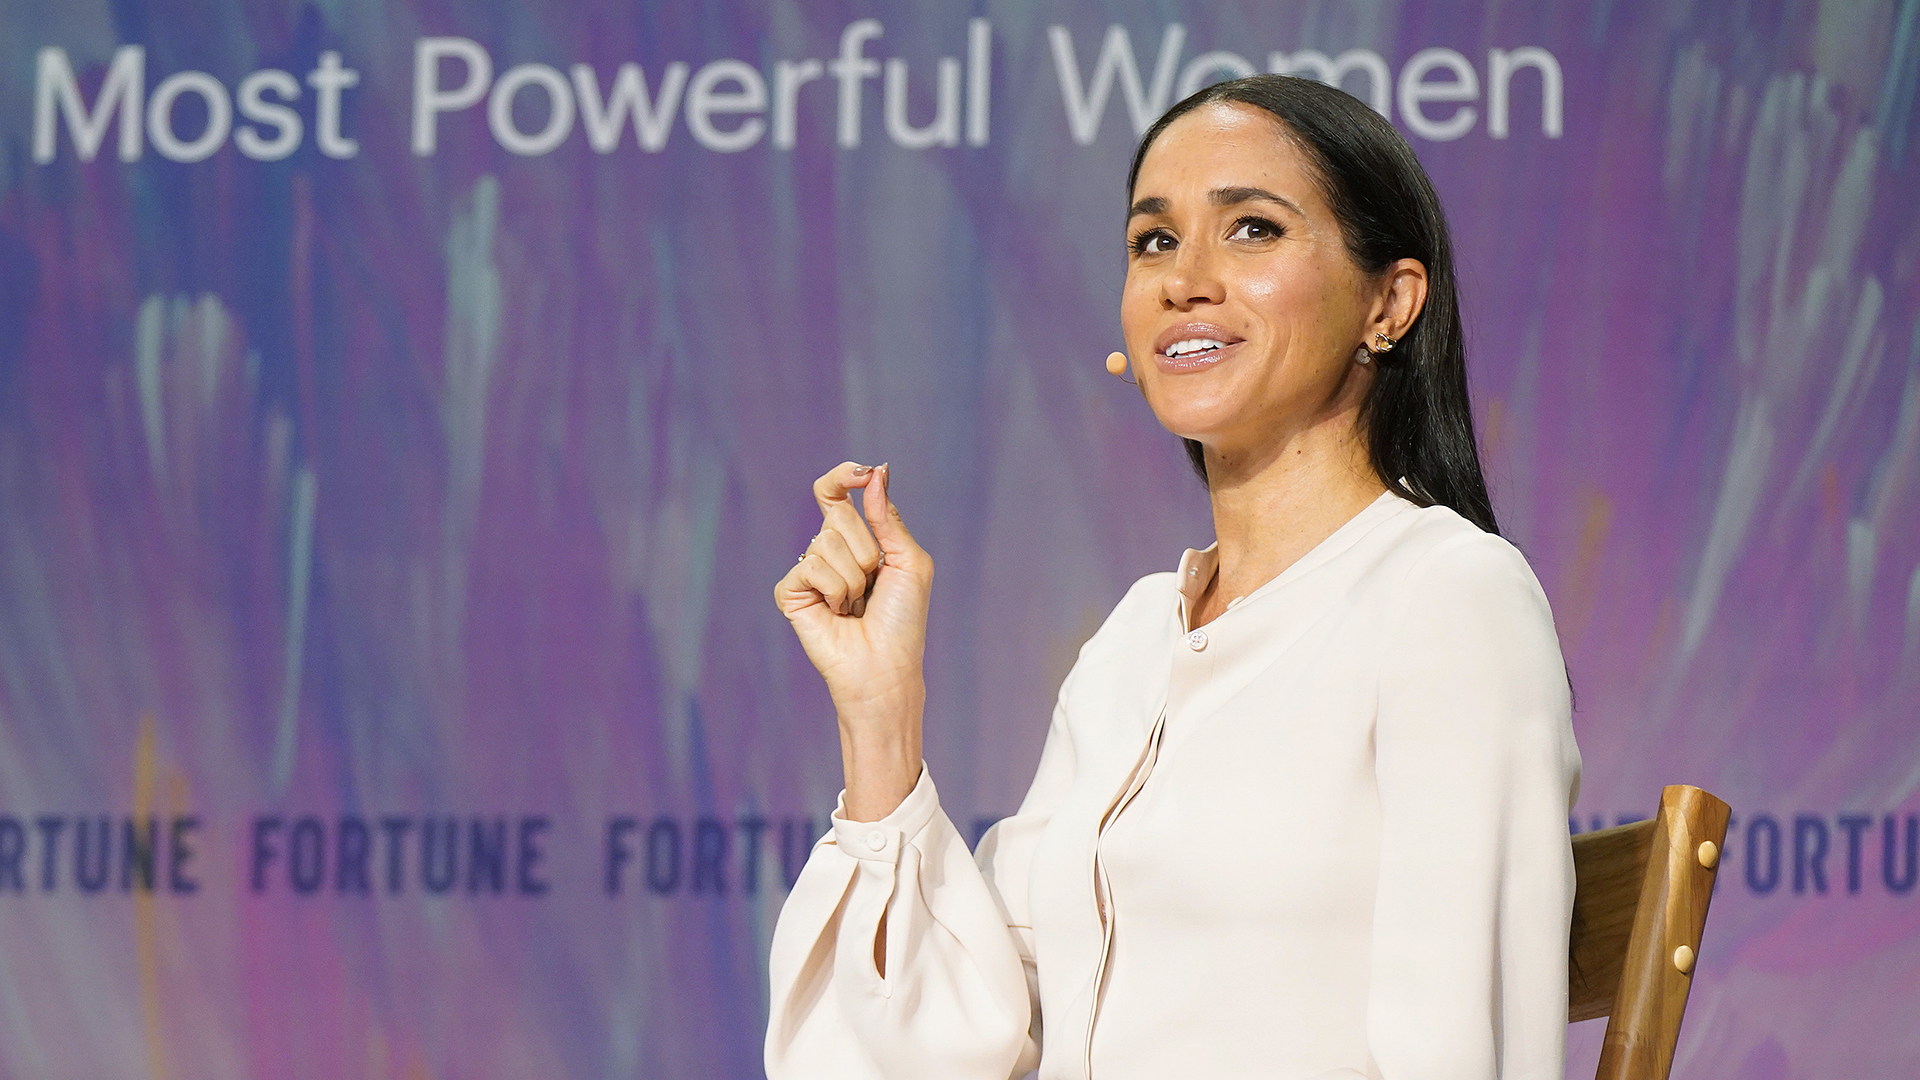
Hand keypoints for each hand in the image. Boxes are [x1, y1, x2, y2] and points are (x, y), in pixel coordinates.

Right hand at [774, 462, 931, 818]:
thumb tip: (875, 472)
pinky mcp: (791, 593)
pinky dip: (833, 591)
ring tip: (856, 606)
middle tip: (872, 586)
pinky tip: (835, 614)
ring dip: (854, 578)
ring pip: (826, 544)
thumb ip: (888, 518)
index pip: (836, 493)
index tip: (862, 471)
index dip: (844, 476)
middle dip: (866, 551)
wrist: (886, 667)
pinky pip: (808, 567)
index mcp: (856, 539)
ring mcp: (807, 572)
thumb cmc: (902, 620)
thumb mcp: (909, 562)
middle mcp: (828, 550)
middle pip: (838, 517)